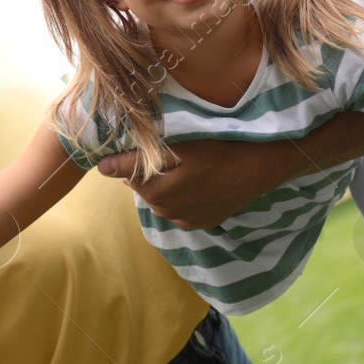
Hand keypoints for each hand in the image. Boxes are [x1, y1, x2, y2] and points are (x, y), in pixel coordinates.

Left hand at [96, 138, 306, 227]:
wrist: (261, 164)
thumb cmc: (219, 147)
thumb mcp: (177, 146)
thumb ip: (137, 158)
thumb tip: (101, 167)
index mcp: (157, 194)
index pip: (126, 174)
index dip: (131, 155)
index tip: (141, 142)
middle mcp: (168, 213)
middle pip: (145, 187)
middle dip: (150, 170)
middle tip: (172, 149)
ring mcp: (187, 220)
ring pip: (163, 198)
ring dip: (167, 182)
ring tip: (187, 163)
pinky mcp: (204, 221)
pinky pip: (182, 206)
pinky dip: (184, 193)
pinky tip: (199, 178)